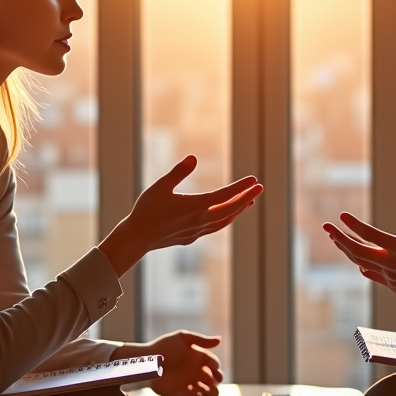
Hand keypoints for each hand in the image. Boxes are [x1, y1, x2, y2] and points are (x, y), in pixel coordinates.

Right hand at [99, 156, 262, 274]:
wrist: (137, 238)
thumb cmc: (146, 210)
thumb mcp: (161, 186)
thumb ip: (179, 172)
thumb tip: (193, 158)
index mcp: (196, 206)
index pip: (225, 195)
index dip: (241, 187)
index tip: (254, 180)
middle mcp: (201, 220)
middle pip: (231, 209)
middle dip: (246, 198)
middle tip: (258, 189)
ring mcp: (197, 231)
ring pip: (224, 221)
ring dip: (237, 211)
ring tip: (247, 203)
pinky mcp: (190, 238)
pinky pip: (213, 228)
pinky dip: (224, 221)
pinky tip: (223, 217)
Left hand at [114, 331, 222, 395]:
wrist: (147, 360)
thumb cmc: (164, 346)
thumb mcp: (183, 338)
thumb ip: (202, 340)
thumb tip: (220, 340)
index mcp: (198, 358)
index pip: (214, 365)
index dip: (216, 367)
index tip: (213, 368)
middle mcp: (195, 371)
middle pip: (214, 379)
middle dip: (217, 381)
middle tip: (213, 381)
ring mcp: (189, 383)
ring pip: (207, 391)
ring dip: (211, 392)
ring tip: (208, 391)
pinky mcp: (180, 393)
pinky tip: (197, 394)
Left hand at [323, 188, 395, 311]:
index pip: (371, 235)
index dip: (354, 225)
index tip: (342, 216)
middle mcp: (391, 264)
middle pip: (357, 251)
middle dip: (339, 238)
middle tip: (326, 227)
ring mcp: (391, 277)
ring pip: (362, 263)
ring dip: (348, 250)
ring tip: (337, 240)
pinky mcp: (395, 286)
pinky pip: (373, 275)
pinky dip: (363, 266)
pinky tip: (358, 263)